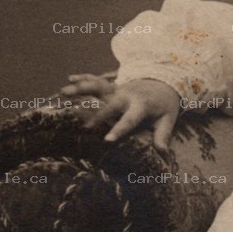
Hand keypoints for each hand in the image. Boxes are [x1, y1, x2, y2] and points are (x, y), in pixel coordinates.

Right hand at [62, 74, 180, 150]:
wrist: (164, 82)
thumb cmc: (164, 105)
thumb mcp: (168, 119)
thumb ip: (162, 135)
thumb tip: (164, 153)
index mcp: (141, 106)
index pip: (130, 120)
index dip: (119, 130)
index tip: (107, 140)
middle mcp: (127, 96)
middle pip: (110, 104)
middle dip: (97, 114)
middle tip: (85, 126)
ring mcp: (118, 89)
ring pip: (99, 87)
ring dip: (82, 88)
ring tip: (64, 91)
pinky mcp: (112, 86)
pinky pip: (97, 81)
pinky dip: (84, 78)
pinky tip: (70, 78)